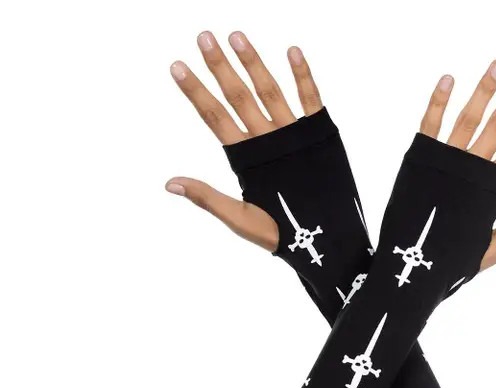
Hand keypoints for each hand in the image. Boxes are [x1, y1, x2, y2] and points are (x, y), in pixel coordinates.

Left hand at [166, 32, 324, 250]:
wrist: (323, 240)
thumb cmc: (281, 234)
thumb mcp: (240, 218)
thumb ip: (208, 198)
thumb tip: (170, 183)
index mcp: (245, 158)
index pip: (215, 118)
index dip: (196, 93)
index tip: (177, 67)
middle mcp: (265, 140)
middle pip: (239, 97)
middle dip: (221, 68)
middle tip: (203, 37)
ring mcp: (291, 135)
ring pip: (270, 92)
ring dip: (254, 65)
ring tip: (236, 37)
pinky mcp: (317, 136)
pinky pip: (310, 101)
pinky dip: (303, 78)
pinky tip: (292, 52)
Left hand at [419, 57, 495, 270]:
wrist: (407, 269)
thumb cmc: (451, 264)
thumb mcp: (491, 249)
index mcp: (490, 189)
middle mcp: (469, 170)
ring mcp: (443, 163)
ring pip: (468, 119)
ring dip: (485, 89)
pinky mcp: (418, 162)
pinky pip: (429, 127)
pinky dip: (437, 103)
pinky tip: (448, 79)